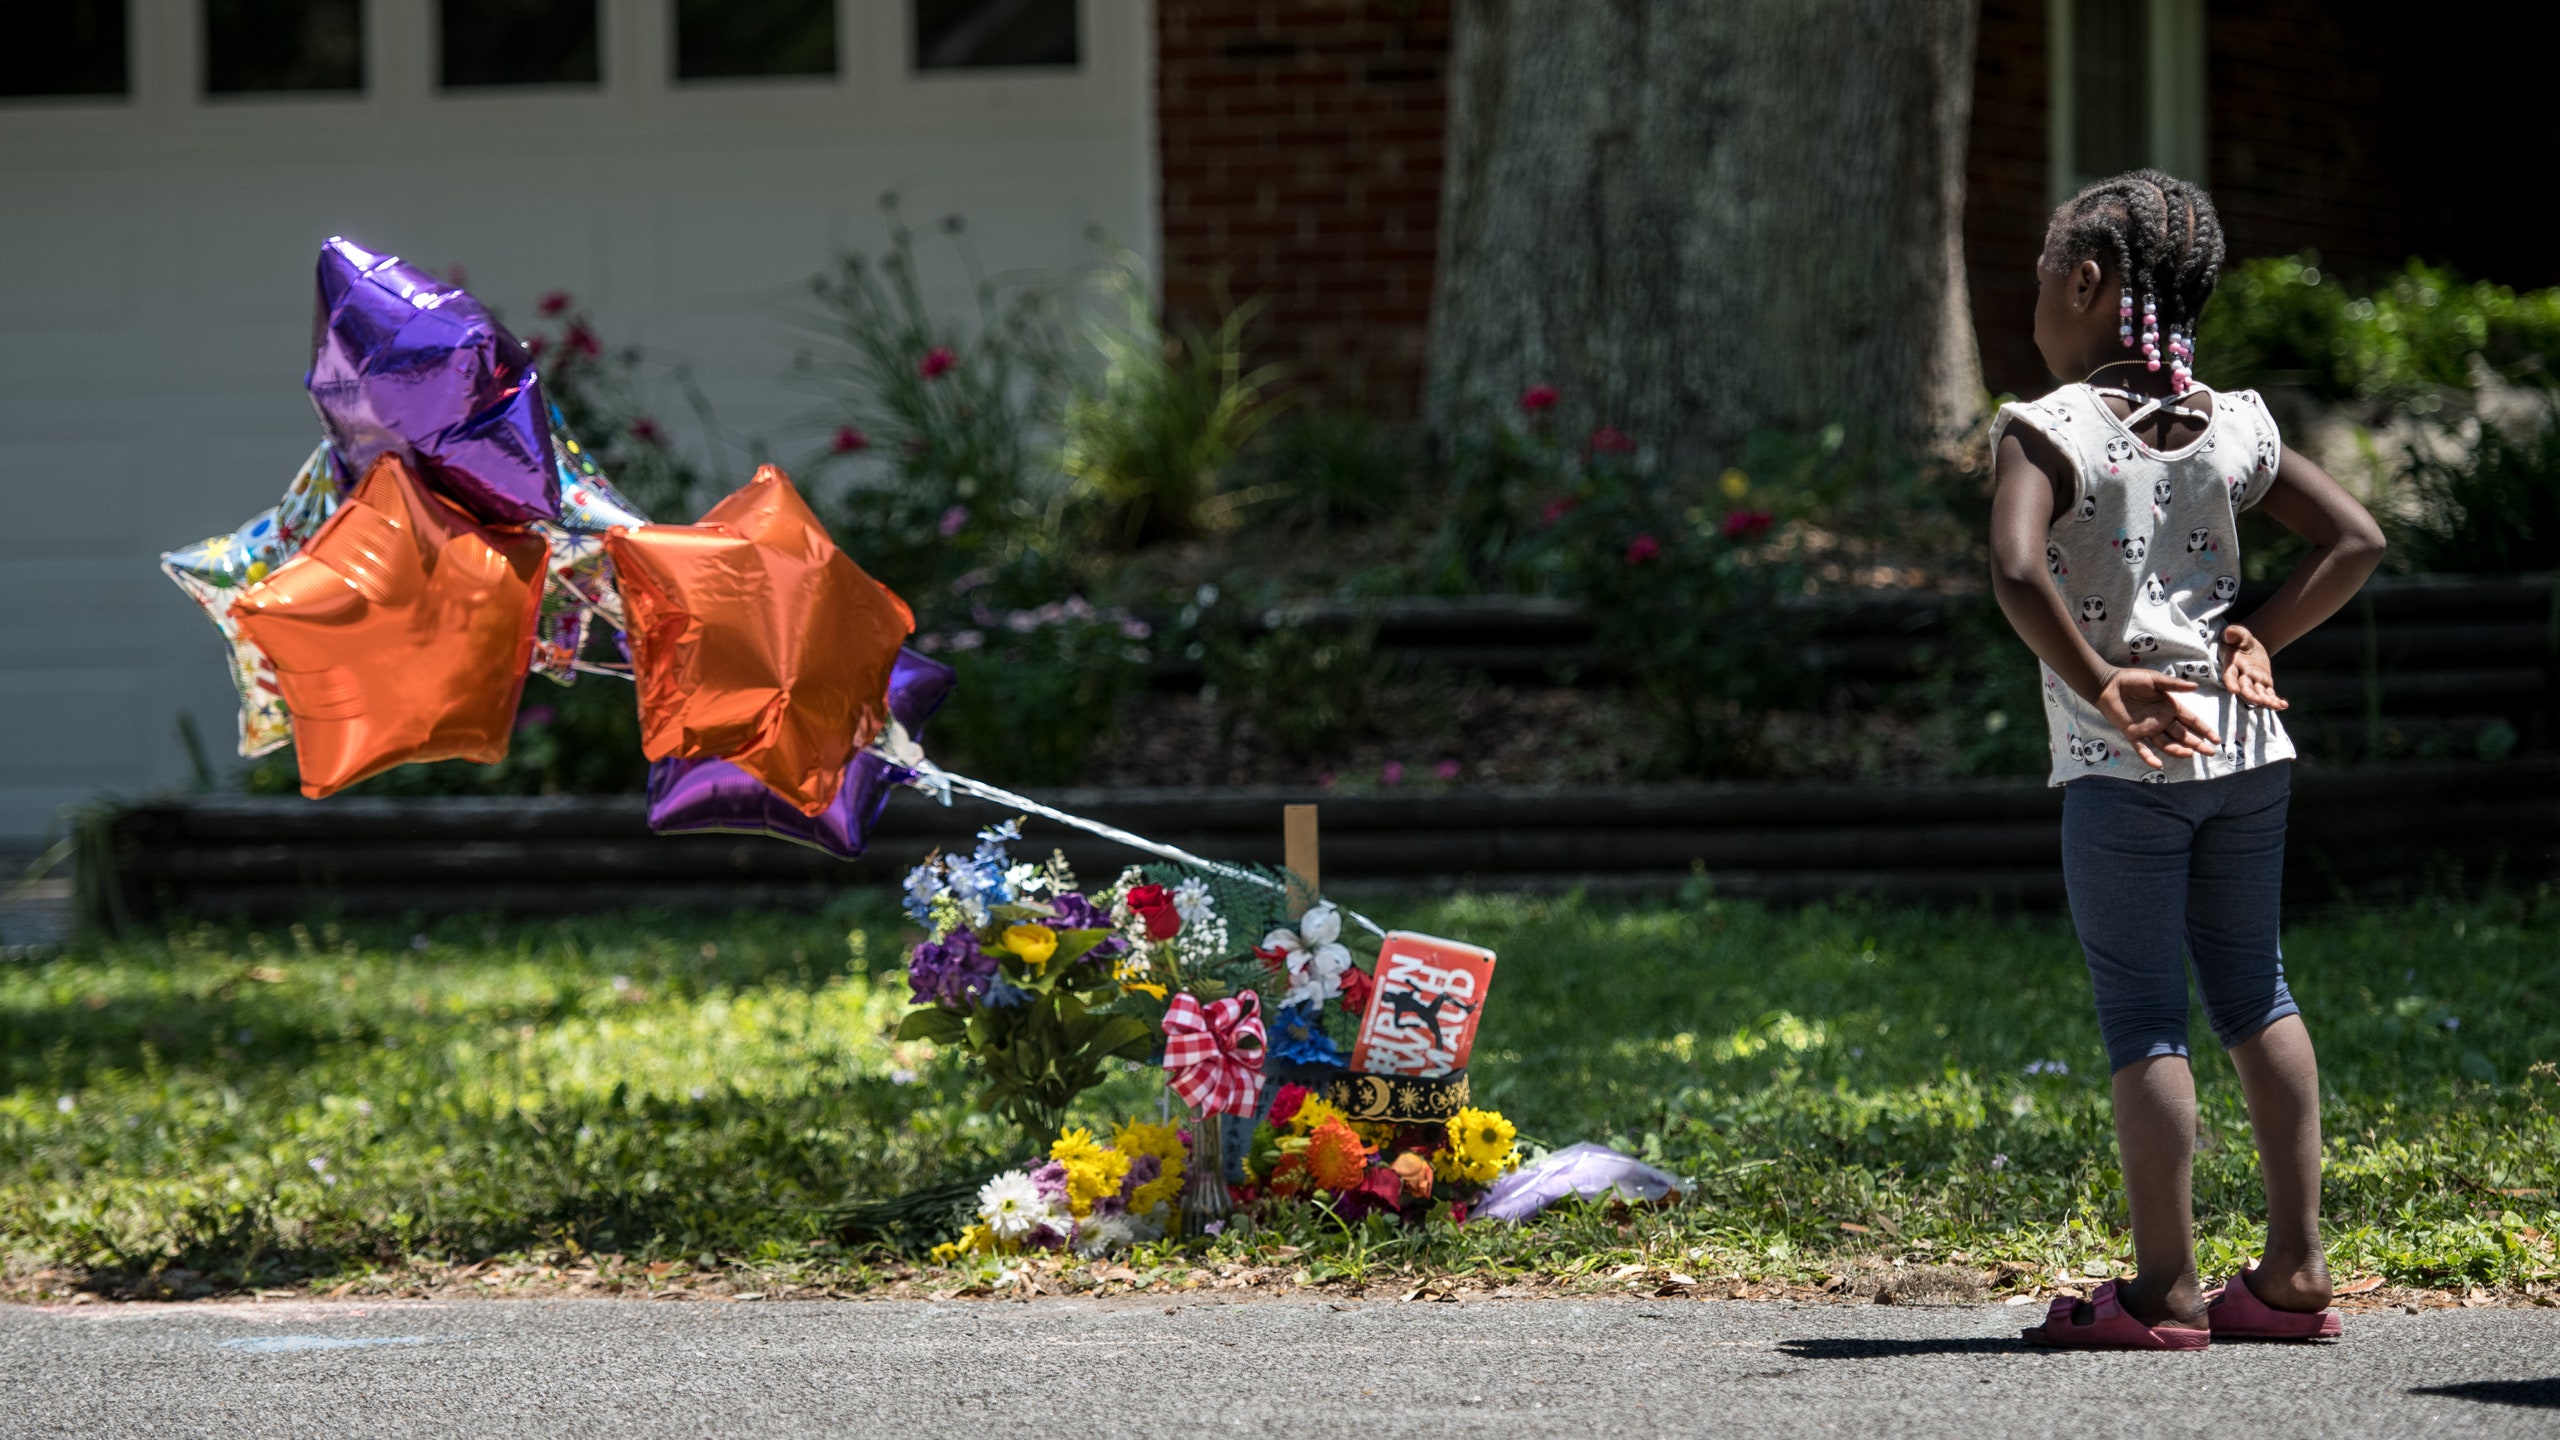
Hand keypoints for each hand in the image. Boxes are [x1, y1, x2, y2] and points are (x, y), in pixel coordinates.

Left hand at [2095, 666, 2221, 769]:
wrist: (2107, 684)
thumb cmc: (2132, 679)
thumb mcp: (2155, 680)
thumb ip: (2174, 685)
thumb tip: (2195, 687)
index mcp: (2170, 707)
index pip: (2191, 721)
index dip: (2204, 730)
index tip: (2217, 740)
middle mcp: (2162, 720)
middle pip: (2183, 735)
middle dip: (2197, 743)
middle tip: (2210, 753)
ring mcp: (2148, 728)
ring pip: (2166, 743)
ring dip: (2178, 750)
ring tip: (2190, 754)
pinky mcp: (2132, 733)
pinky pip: (2142, 748)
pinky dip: (2149, 757)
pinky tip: (2158, 765)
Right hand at [2218, 625, 2287, 710]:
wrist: (2247, 645)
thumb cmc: (2238, 638)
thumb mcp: (2236, 633)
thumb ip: (2233, 633)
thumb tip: (2230, 632)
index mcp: (2232, 665)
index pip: (2229, 676)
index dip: (2230, 683)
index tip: (2234, 690)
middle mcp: (2241, 676)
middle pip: (2245, 688)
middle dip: (2251, 696)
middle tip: (2258, 701)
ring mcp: (2253, 681)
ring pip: (2258, 694)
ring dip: (2266, 701)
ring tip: (2275, 706)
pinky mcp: (2264, 683)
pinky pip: (2269, 694)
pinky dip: (2275, 701)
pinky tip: (2283, 705)